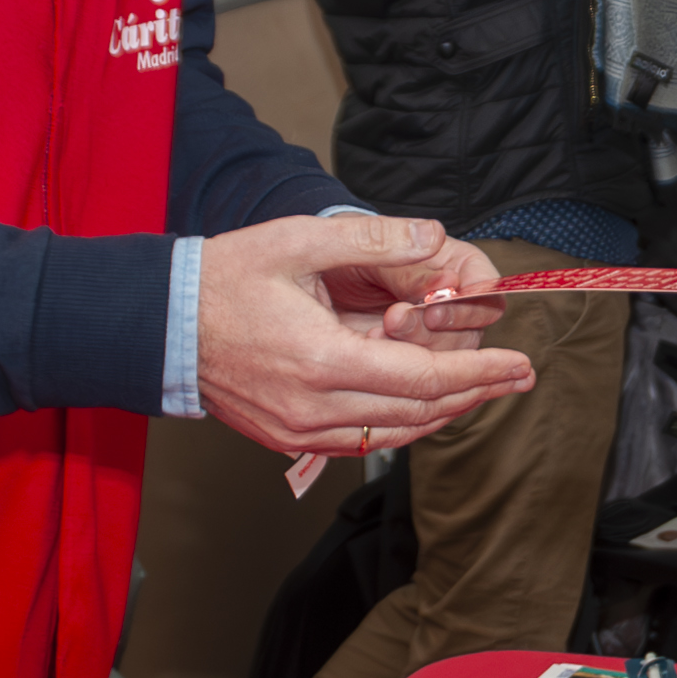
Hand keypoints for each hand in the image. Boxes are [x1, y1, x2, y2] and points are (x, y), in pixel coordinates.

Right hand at [195, 214, 533, 458]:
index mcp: (322, 361)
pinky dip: (401, 423)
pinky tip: (424, 403)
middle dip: (474, 395)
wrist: (157, 325)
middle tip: (517, 378)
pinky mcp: (287, 437)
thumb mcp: (296, 242)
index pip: (423, 380)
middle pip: (417, 415)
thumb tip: (435, 237)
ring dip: (442, 413)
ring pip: (392, 434)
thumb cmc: (221, 280)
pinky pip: (360, 440)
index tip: (519, 365)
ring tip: (482, 390)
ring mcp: (298, 431)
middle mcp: (313, 408)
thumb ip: (372, 238)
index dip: (478, 375)